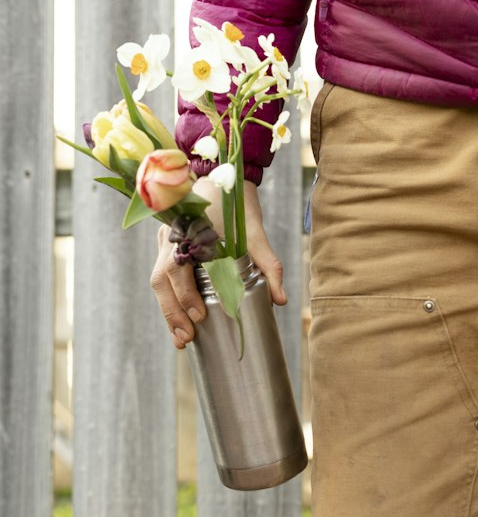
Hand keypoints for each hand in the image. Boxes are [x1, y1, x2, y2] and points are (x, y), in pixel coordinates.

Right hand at [149, 180, 287, 350]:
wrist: (220, 176)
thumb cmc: (237, 204)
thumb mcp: (255, 232)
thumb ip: (268, 264)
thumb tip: (281, 301)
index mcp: (187, 228)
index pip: (177, 265)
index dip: (184, 292)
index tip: (199, 314)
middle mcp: (171, 236)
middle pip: (161, 278)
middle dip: (172, 311)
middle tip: (188, 337)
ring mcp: (166, 242)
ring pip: (158, 281)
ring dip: (168, 312)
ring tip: (182, 339)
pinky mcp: (168, 250)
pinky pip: (163, 279)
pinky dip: (170, 303)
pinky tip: (178, 326)